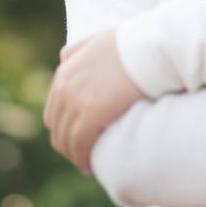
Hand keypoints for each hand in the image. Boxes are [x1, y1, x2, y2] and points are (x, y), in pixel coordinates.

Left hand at [44, 29, 144, 173]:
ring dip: (74, 155)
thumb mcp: (97, 39)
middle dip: (67, 144)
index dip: (64, 128)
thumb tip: (64, 58)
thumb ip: (78, 49)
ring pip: (65, 139)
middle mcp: (66, 86)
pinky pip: (79, 144)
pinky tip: (89, 166)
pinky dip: (81, 158)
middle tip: (82, 155)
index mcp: (65, 71)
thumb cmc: (133, 43)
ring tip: (85, 164)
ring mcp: (77, 100)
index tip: (77, 138)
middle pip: (57, 127)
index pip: (54, 110)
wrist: (151, 47)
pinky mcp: (92, 114)